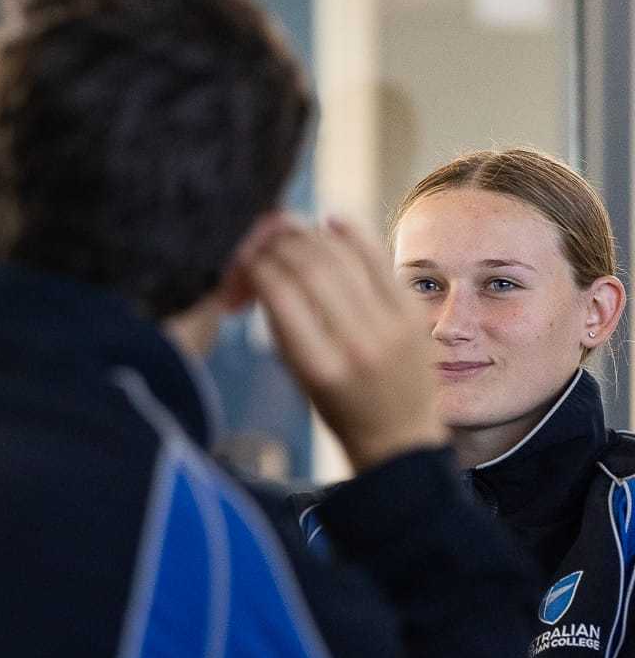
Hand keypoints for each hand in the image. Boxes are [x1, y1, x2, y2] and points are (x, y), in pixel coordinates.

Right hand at [243, 217, 446, 472]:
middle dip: (278, 243)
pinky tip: (329, 223)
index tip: (243, 259)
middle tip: (262, 237)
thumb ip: (281, 319)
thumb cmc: (335, 406)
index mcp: (318, 365)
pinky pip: (377, 258)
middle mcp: (357, 342)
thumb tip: (261, 260)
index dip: (254, 265)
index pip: (278, 292)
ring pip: (341, 256)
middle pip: (310, 266)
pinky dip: (350, 234)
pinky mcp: (413, 311)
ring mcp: (391, 325)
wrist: (399, 433)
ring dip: (309, 235)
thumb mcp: (295, 372)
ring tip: (290, 230)